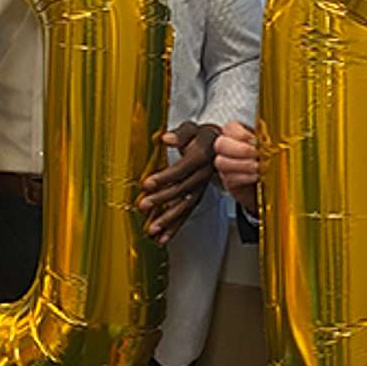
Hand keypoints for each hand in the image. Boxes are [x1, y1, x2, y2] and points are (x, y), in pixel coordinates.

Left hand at [137, 120, 218, 245]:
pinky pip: (187, 213)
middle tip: (144, 206)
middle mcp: (202, 174)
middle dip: (161, 200)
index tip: (147, 184)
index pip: (182, 169)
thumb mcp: (193, 128)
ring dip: (169, 219)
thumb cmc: (203, 136)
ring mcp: (201, 188)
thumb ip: (180, 134)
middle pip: (181, 189)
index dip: (165, 177)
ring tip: (153, 229)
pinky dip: (175, 227)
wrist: (222, 147)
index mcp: (202, 156)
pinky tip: (163, 237)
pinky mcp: (198, 197)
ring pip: (185, 206)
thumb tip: (165, 138)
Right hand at [214, 120, 258, 215]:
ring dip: (243, 164)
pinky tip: (256, 176)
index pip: (229, 128)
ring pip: (222, 162)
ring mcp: (224, 164)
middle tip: (257, 154)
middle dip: (241, 150)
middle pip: (221, 144)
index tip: (255, 140)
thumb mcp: (266, 142)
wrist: (267, 176)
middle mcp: (225, 147)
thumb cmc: (266, 154)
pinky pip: (229, 178)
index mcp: (233, 132)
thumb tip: (265, 137)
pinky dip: (244, 177)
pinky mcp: (227, 180)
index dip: (241, 134)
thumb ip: (264, 137)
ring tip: (258, 166)